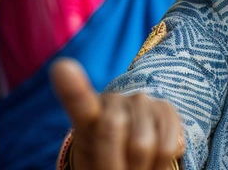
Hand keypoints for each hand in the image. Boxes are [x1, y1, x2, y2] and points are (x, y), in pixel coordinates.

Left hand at [51, 58, 184, 169]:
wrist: (135, 159)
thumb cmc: (107, 162)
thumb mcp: (92, 163)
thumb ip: (94, 161)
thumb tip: (81, 92)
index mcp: (87, 117)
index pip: (79, 101)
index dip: (72, 87)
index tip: (61, 68)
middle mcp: (114, 101)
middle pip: (111, 129)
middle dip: (114, 163)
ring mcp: (142, 102)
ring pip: (142, 144)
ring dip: (140, 167)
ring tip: (135, 169)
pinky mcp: (165, 109)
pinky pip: (166, 145)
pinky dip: (160, 164)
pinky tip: (153, 161)